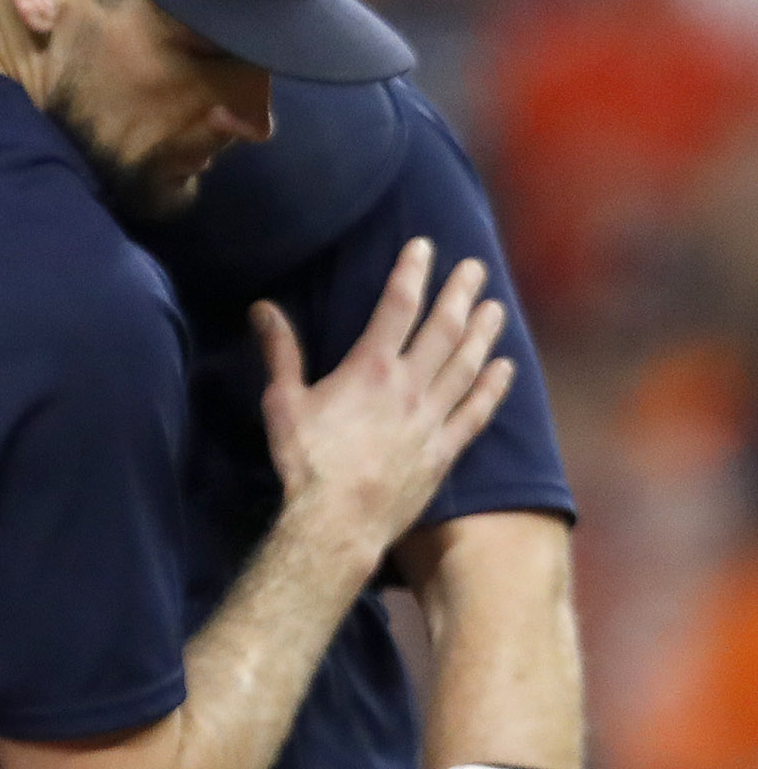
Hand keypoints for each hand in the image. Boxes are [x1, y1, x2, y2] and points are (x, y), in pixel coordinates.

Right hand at [259, 239, 512, 564]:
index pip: (396, 307)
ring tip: (495, 307)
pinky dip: (492, 388)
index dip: (411, 272)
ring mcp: (432, 418)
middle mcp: (409, 386)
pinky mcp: (444, 450)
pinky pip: (476, 412)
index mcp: (369, 369)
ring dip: (482, 333)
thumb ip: (281, 352)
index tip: (424, 247)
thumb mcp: (282, 402)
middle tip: (476, 268)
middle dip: (460, 294)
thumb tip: (264, 309)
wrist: (338, 521)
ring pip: (466, 365)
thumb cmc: (305, 461)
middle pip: (442, 329)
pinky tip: (504, 368)